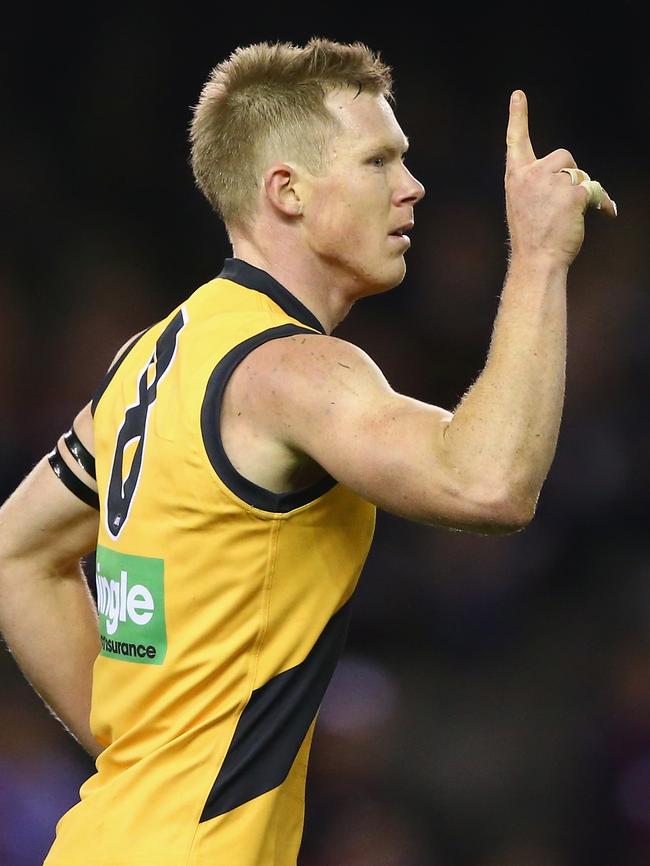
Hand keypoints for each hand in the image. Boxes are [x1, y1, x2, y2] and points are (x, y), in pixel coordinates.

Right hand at [505, 90, 615, 268]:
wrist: (536, 260)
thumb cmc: (532, 238)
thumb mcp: (523, 205)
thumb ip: (538, 185)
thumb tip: (577, 182)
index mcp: (515, 178)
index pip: (516, 141)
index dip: (518, 117)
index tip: (518, 95)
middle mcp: (531, 175)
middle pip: (563, 157)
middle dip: (570, 174)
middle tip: (563, 203)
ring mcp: (551, 183)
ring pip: (578, 174)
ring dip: (581, 192)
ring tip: (569, 218)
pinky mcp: (571, 193)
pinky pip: (593, 189)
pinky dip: (599, 203)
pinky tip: (597, 215)